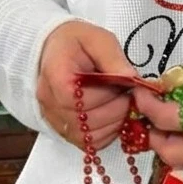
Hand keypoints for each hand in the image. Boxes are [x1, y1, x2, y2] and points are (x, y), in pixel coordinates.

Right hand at [37, 21, 135, 150]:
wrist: (55, 50)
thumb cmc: (76, 43)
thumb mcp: (97, 39)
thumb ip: (113, 58)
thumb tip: (132, 79)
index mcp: (56, 76)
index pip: (83, 97)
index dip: (109, 93)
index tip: (125, 82)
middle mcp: (50, 103)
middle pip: (87, 120)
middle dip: (116, 109)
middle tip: (128, 94)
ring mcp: (54, 121)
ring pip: (89, 137)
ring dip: (114, 123)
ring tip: (121, 102)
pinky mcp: (63, 132)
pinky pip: (88, 144)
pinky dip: (106, 133)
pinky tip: (112, 114)